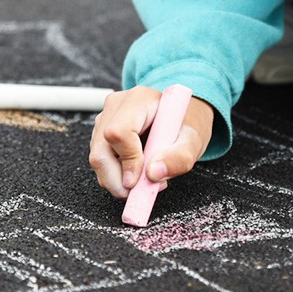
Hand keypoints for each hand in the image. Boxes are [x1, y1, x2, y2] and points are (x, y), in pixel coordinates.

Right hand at [88, 86, 213, 198]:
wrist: (179, 118)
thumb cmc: (186, 125)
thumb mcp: (194, 141)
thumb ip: (179, 157)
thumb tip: (153, 174)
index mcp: (140, 100)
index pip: (118, 132)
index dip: (127, 160)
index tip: (141, 179)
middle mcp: (117, 106)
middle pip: (101, 150)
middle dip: (118, 180)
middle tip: (141, 191)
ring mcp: (105, 118)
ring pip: (98, 160)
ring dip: (118, 180)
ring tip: (145, 179)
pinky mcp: (100, 133)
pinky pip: (100, 161)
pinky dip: (116, 176)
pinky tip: (136, 173)